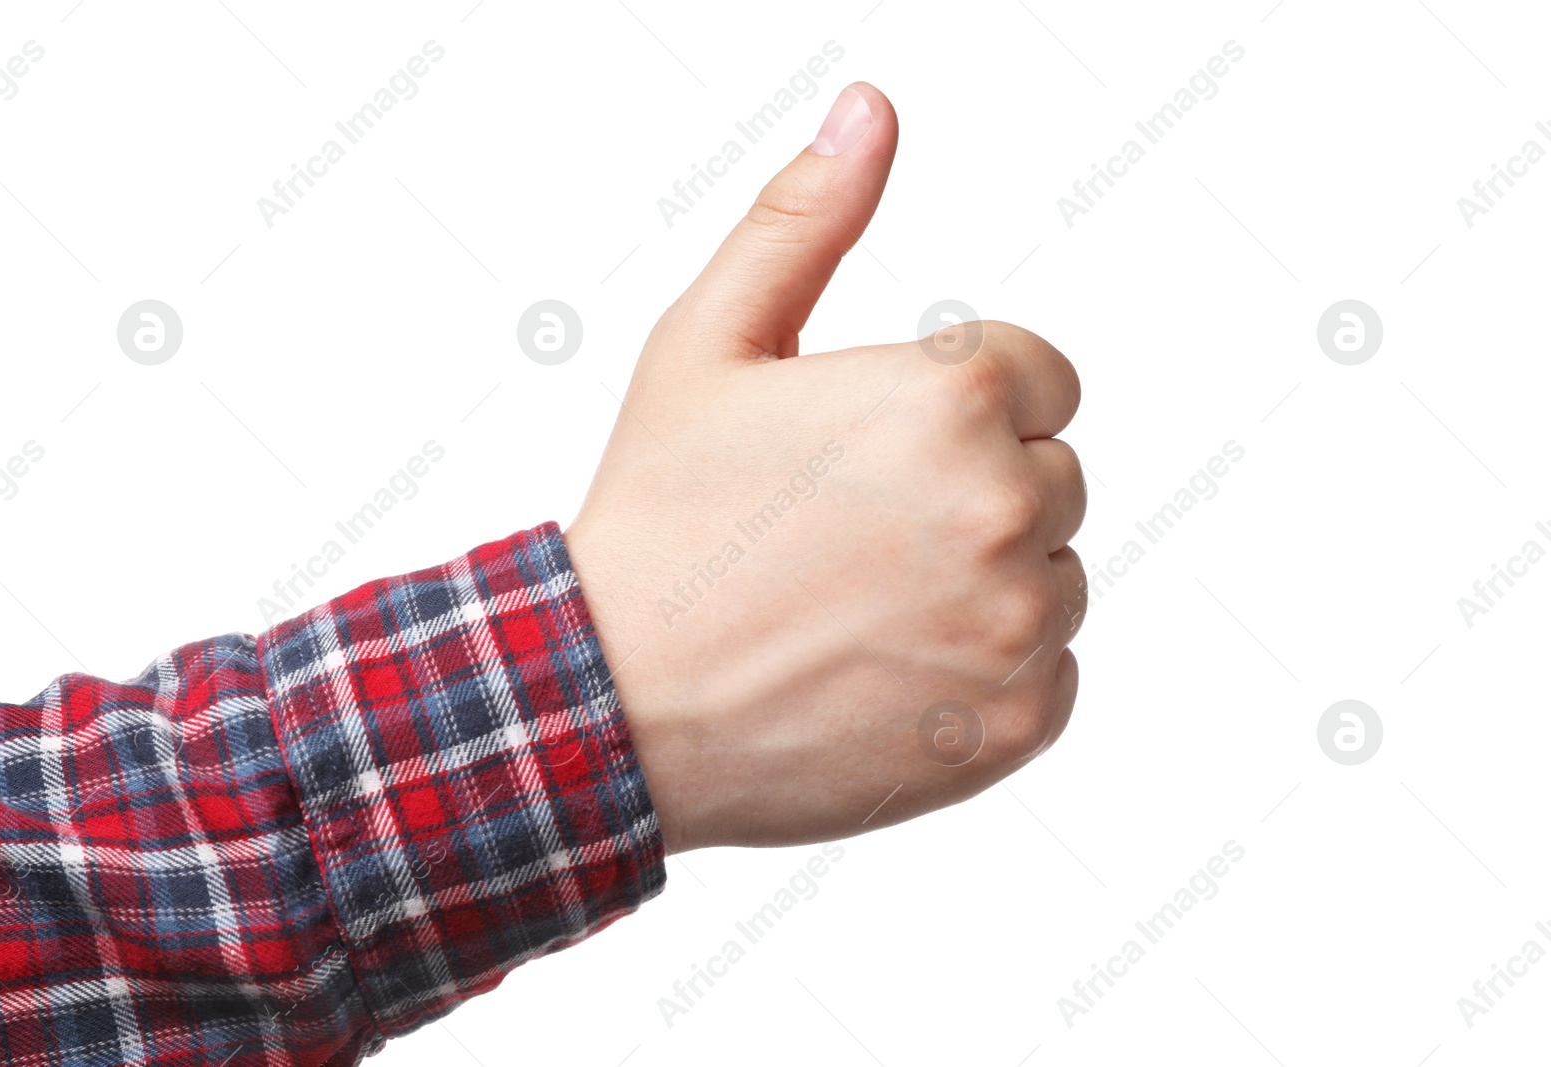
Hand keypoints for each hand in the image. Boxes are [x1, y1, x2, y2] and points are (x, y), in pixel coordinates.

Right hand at [564, 82, 1084, 852]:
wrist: (617, 702)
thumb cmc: (660, 518)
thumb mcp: (710, 343)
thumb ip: (804, 221)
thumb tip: (868, 112)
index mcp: (954, 394)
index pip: (1039, 381)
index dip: (953, 411)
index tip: (873, 458)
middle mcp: (1008, 503)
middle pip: (1051, 476)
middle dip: (971, 492)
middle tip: (853, 540)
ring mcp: (1021, 623)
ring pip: (1055, 576)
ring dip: (985, 587)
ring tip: (863, 609)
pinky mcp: (1021, 721)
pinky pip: (1052, 673)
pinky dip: (990, 677)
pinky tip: (888, 674)